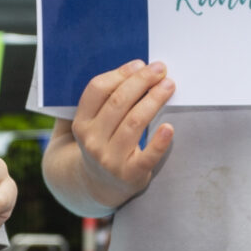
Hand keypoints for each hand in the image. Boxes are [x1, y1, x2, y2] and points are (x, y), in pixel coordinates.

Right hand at [70, 60, 175, 206]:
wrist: (98, 186)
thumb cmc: (100, 144)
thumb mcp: (88, 125)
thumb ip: (99, 100)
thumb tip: (133, 68)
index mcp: (81, 123)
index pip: (97, 90)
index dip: (120, 74)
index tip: (140, 64)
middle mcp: (92, 141)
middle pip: (118, 102)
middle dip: (142, 81)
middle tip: (160, 69)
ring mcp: (110, 159)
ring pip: (134, 122)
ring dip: (154, 100)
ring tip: (168, 85)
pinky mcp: (130, 174)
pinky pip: (147, 156)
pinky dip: (159, 142)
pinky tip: (169, 128)